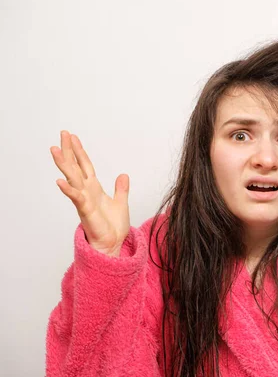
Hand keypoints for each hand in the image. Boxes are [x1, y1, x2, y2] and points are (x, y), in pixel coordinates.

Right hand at [50, 130, 130, 256]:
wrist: (113, 244)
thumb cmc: (113, 226)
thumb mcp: (121, 202)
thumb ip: (121, 189)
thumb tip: (123, 175)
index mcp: (94, 188)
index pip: (85, 165)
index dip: (79, 151)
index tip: (73, 137)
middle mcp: (86, 191)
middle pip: (75, 166)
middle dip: (68, 150)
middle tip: (62, 133)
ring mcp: (84, 200)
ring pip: (72, 178)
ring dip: (64, 164)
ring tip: (55, 150)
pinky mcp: (86, 211)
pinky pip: (76, 199)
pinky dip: (69, 190)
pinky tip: (60, 181)